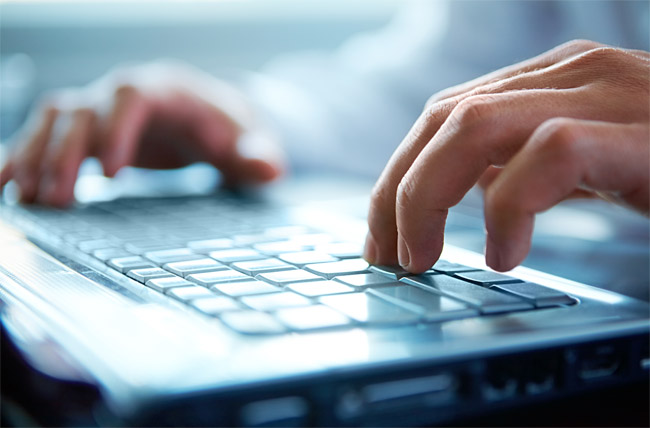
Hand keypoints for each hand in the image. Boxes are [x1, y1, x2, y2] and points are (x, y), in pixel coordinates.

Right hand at [0, 61, 284, 205]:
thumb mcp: (253, 142)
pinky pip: (44, 135)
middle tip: (57, 199)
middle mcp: (126, 94)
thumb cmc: (232, 130)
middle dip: (64, 151)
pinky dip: (21, 157)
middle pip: (82, 107)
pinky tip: (5, 186)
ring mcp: (103, 110)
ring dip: (34, 156)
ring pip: (53, 119)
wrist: (214, 121)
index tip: (112, 174)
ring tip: (25, 199)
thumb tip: (268, 170)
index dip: (116, 128)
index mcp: (168, 90)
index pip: (132, 94)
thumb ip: (258, 155)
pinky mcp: (89, 131)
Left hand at [364, 40, 649, 272]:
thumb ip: (526, 164)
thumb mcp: (587, 164)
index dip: (398, 176)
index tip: (382, 235)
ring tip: (423, 259)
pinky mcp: (641, 131)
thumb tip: (467, 192)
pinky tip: (506, 254)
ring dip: (429, 198)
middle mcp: (571, 74)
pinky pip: (550, 154)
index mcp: (551, 80)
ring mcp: (607, 93)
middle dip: (397, 192)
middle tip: (388, 257)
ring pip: (475, 126)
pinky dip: (511, 207)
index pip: (443, 114)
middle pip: (443, 118)